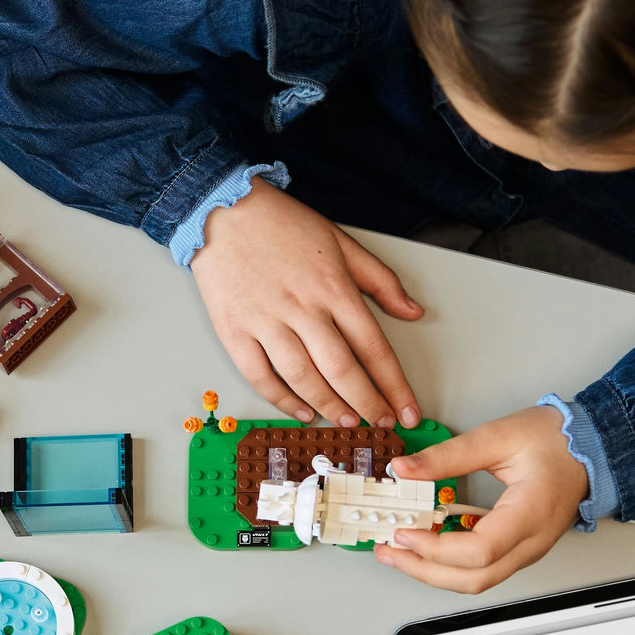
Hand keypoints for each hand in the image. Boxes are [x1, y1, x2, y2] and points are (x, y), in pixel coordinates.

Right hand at [190, 179, 424, 427]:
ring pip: (304, 378)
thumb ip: (379, 280)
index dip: (394, 386)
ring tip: (347, 421)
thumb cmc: (280, 222)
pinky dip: (282, 400)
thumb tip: (413, 312)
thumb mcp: (340, 241)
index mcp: (333, 286)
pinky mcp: (234, 330)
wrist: (221, 209)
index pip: (374, 347)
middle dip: (367, 405)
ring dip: (330, 406)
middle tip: (380, 424)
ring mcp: (265, 321)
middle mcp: (302, 308)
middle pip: (343, 370)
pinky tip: (301, 410)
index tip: (407, 410)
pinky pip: (260, 376)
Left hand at [374, 406, 588, 592]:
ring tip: (398, 553)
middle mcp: (531, 542)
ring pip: (478, 581)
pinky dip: (449, 565)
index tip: (404, 532)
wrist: (594, 447)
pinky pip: (483, 569)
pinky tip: (425, 547)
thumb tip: (405, 470)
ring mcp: (527, 549)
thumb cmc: (558, 441)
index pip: (480, 551)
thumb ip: (449, 455)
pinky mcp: (520, 548)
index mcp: (530, 514)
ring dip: (433, 573)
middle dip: (424, 571)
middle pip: (475, 579)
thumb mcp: (498, 436)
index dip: (436, 549)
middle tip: (388, 551)